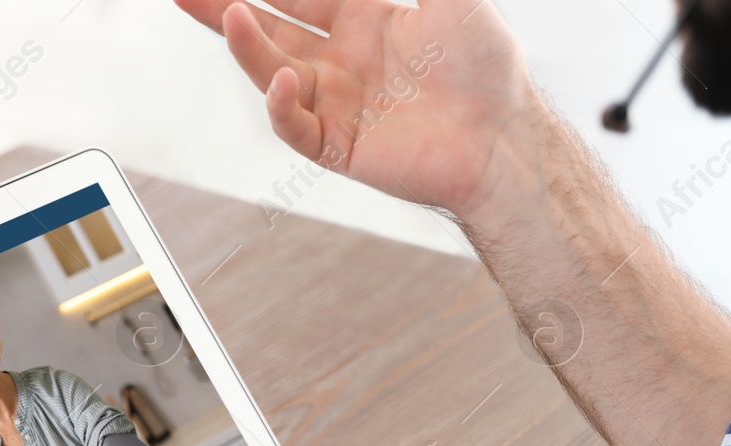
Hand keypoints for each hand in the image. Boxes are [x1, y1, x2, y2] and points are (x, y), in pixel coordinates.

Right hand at [173, 0, 536, 217]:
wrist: (504, 137)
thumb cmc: (488, 67)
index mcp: (364, 20)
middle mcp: (343, 61)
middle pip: (269, 27)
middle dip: (226, 7)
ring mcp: (337, 104)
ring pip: (273, 72)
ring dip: (246, 47)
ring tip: (230, 14)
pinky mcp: (339, 147)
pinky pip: (295, 127)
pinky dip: (280, 106)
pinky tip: (279, 80)